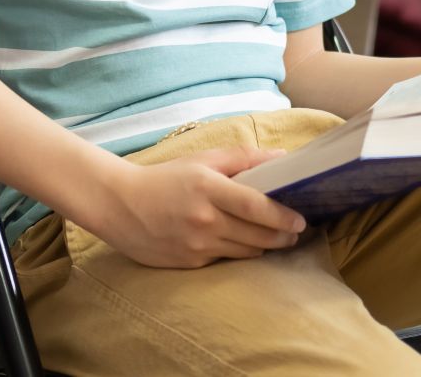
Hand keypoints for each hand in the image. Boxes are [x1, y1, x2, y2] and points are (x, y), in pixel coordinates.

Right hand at [88, 147, 307, 268]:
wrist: (120, 205)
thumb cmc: (165, 178)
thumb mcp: (202, 159)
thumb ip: (244, 157)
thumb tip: (282, 157)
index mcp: (208, 189)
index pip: (255, 206)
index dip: (282, 216)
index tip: (301, 220)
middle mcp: (204, 220)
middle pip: (257, 236)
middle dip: (282, 237)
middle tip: (295, 232)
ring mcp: (196, 245)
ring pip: (245, 252)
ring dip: (265, 247)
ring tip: (276, 239)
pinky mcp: (189, 264)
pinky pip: (224, 260)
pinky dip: (238, 252)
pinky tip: (243, 244)